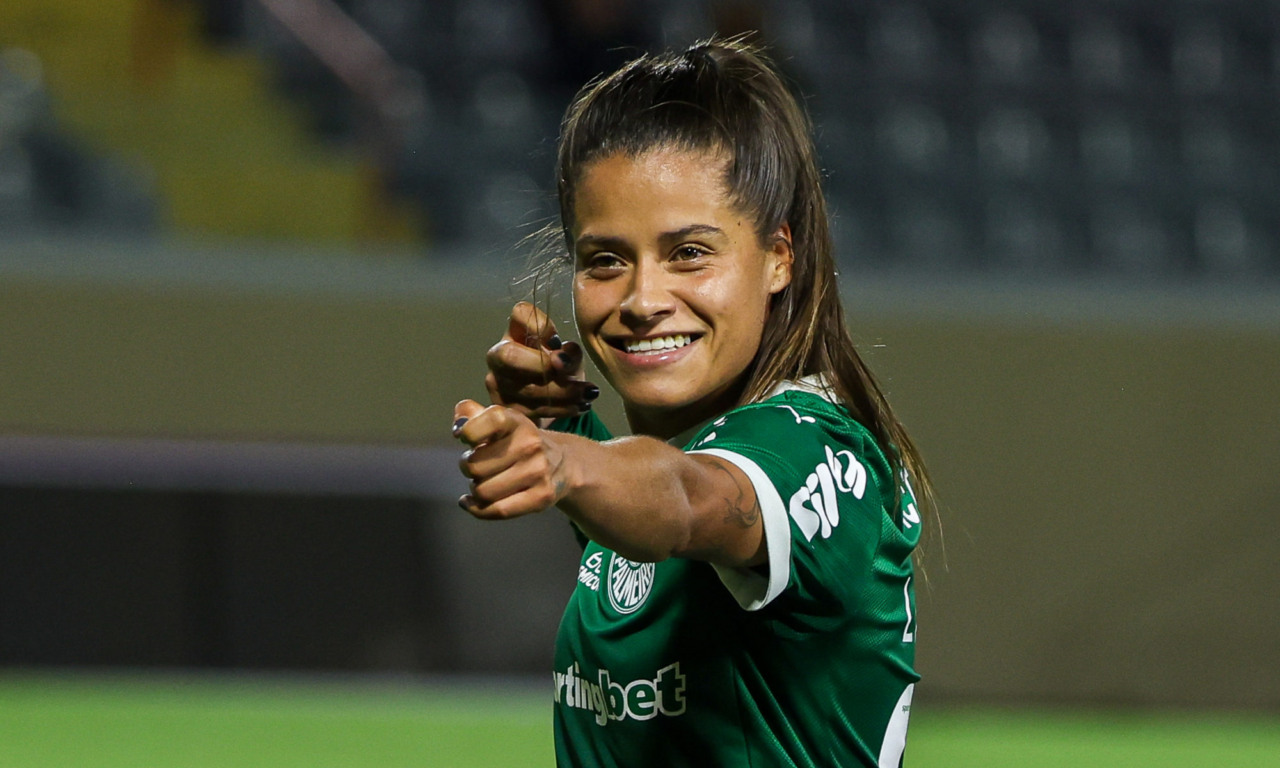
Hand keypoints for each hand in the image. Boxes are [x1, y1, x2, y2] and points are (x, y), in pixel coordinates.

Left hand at [453, 399, 569, 519]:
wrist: (562, 464)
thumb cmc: (517, 443)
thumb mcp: (498, 422)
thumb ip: (471, 414)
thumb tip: (458, 429)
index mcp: (517, 421)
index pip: (491, 420)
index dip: (470, 432)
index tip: (467, 439)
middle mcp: (530, 444)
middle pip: (475, 466)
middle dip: (469, 468)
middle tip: (479, 466)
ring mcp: (538, 472)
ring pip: (483, 491)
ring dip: (477, 489)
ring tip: (485, 482)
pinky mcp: (541, 497)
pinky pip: (497, 510)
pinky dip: (477, 509)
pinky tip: (471, 502)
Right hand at [485, 302, 598, 419]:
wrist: (552, 401)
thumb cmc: (560, 368)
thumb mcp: (570, 356)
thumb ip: (570, 353)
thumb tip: (561, 360)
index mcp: (517, 331)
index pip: (520, 313)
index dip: (539, 325)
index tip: (558, 340)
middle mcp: (498, 354)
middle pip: (510, 355)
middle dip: (543, 365)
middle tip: (568, 371)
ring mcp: (497, 383)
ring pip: (527, 389)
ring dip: (563, 392)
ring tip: (588, 393)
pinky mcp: (506, 409)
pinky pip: (533, 411)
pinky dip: (561, 409)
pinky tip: (580, 406)